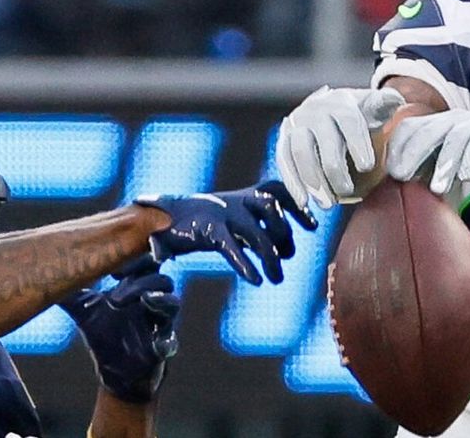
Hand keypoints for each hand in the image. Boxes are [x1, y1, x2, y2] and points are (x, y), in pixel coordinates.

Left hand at [59, 256, 179, 403]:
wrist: (115, 372)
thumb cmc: (103, 333)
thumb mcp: (84, 310)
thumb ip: (69, 290)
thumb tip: (39, 269)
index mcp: (136, 287)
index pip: (144, 261)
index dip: (134, 254)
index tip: (112, 258)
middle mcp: (152, 300)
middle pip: (159, 277)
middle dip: (142, 273)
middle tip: (118, 275)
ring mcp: (160, 323)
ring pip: (168, 304)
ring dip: (155, 299)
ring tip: (138, 298)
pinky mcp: (163, 347)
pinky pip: (169, 340)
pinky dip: (164, 340)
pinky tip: (157, 341)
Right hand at [137, 181, 316, 285]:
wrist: (157, 222)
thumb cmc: (199, 224)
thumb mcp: (231, 219)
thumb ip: (255, 227)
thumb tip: (284, 247)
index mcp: (242, 195)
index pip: (278, 190)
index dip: (298, 205)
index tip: (312, 227)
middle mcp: (234, 200)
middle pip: (271, 208)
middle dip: (284, 233)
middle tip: (286, 256)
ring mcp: (219, 213)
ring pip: (255, 232)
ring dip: (270, 257)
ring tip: (276, 278)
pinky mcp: (205, 230)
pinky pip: (231, 247)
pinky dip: (246, 264)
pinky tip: (256, 280)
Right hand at [276, 86, 405, 207]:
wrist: (325, 108)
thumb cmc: (356, 114)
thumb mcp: (372, 106)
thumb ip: (386, 104)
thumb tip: (396, 101)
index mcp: (341, 103)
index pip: (349, 122)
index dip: (358, 144)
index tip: (367, 166)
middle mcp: (315, 112)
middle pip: (323, 141)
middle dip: (335, 169)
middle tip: (347, 191)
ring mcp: (297, 126)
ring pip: (300, 153)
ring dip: (313, 180)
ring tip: (327, 204)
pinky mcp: (284, 141)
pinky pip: (285, 162)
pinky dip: (293, 183)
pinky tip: (303, 202)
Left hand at [386, 108, 469, 194]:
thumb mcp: (446, 163)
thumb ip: (425, 167)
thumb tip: (399, 182)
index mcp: (436, 124)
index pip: (409, 128)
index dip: (397, 148)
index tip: (391, 172)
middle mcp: (452, 119)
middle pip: (427, 131)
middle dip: (412, 155)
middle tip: (403, 177)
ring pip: (454, 139)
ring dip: (443, 164)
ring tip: (436, 188)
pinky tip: (465, 176)